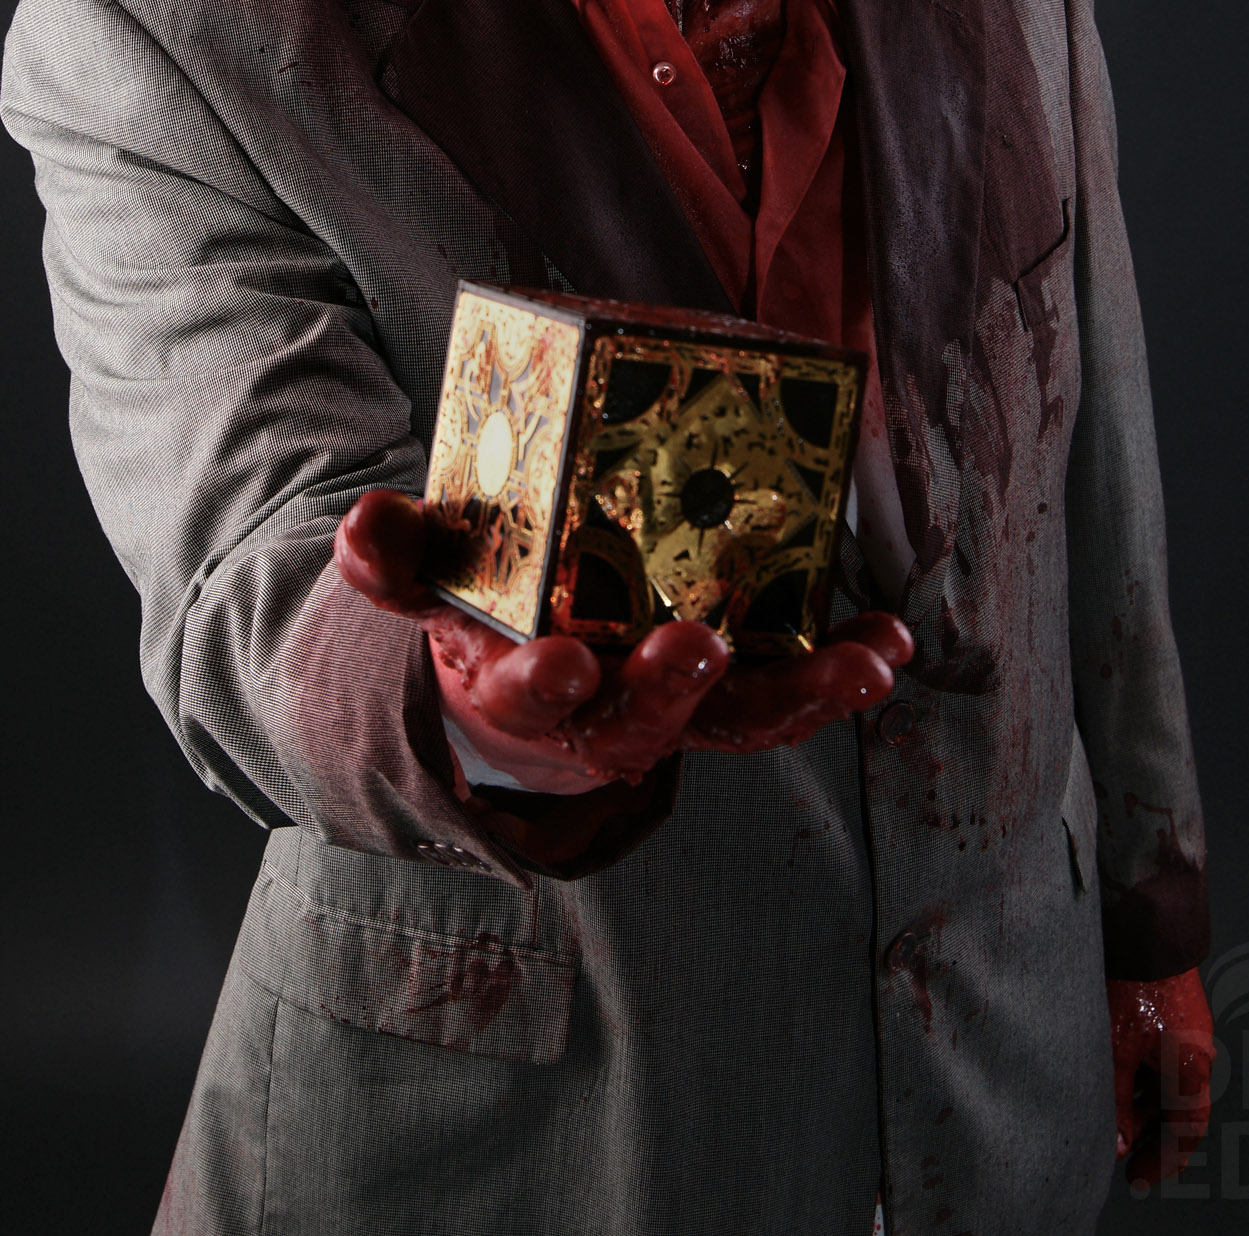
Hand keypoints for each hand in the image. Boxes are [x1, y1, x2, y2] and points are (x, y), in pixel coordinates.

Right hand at [334, 489, 912, 794]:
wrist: (527, 674)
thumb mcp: (430, 575)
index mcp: (517, 680)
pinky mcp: (731, 691)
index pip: (522, 691)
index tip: (557, 660)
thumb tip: (359, 526)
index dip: (538, 680)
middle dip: (668, 688)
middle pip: (636, 721)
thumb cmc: (486, 604)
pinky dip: (837, 670)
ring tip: (863, 663)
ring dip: (801, 696)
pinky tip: (888, 640)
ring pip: (734, 722)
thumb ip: (390, 554)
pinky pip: (789, 692)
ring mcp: (674, 709)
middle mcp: (601, 711)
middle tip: (698, 642)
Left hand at [1107, 967, 1214, 1187]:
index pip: (1186, 1133)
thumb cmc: (1133, 984)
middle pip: (1180, 1111)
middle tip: (1123, 1153)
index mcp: (1191, 1070)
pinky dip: (1146, 1076)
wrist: (1147, 926)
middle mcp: (1199, 1054)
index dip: (1164, 1160)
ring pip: (1171, 1084)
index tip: (1139, 1176)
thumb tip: (1118, 1142)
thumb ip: (1119, 1100)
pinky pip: (1167, 1059)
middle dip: (1151, 1135)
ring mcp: (1191, 1032)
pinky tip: (1119, 1074)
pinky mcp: (1178, 1012)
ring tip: (1114, 1114)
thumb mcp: (1117, 1049)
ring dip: (1147, 1105)